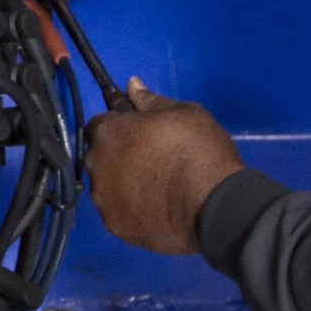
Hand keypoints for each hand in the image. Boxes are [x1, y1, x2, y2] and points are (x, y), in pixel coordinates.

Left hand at [83, 85, 244, 256]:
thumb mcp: (182, 112)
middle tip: (151, 160)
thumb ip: (149, 100)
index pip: (99, 125)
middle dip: (118, 156)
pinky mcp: (116, 226)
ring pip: (107, 187)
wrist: (214, 205)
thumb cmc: (198, 150)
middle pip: (100, 157)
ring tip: (156, 188)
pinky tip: (156, 208)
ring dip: (123, 184)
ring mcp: (103, 200)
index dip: (120, 128)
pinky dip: (132, 209)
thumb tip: (132, 84)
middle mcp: (96, 166)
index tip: (140, 133)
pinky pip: (119, 212)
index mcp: (108, 133)